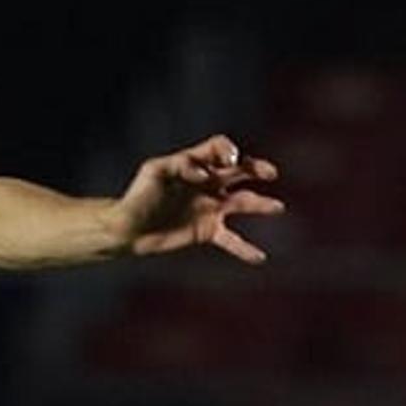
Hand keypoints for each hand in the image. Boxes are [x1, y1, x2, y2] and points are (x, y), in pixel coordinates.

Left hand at [117, 134, 284, 263]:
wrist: (127, 228)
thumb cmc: (138, 195)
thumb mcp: (154, 172)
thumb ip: (180, 165)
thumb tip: (204, 173)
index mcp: (194, 164)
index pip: (219, 148)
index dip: (227, 151)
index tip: (225, 163)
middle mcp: (207, 184)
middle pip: (239, 171)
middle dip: (256, 169)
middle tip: (270, 173)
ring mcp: (209, 208)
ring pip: (243, 203)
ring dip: (261, 204)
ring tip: (278, 207)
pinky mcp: (207, 232)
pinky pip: (232, 240)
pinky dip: (246, 249)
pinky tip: (260, 257)